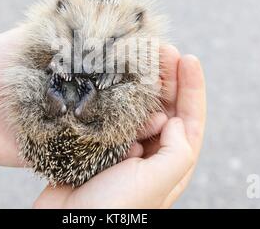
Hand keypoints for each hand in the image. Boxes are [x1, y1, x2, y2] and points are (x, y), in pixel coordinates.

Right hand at [33, 46, 205, 207]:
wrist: (67, 225)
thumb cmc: (115, 209)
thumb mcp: (157, 182)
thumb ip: (177, 150)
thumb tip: (173, 118)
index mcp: (172, 164)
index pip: (190, 119)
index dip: (192, 88)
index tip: (188, 59)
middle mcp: (152, 154)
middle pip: (166, 108)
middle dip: (167, 77)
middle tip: (162, 48)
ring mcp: (126, 148)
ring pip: (139, 108)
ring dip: (141, 83)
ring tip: (139, 56)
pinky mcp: (102, 144)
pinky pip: (114, 113)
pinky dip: (115, 95)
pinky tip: (113, 78)